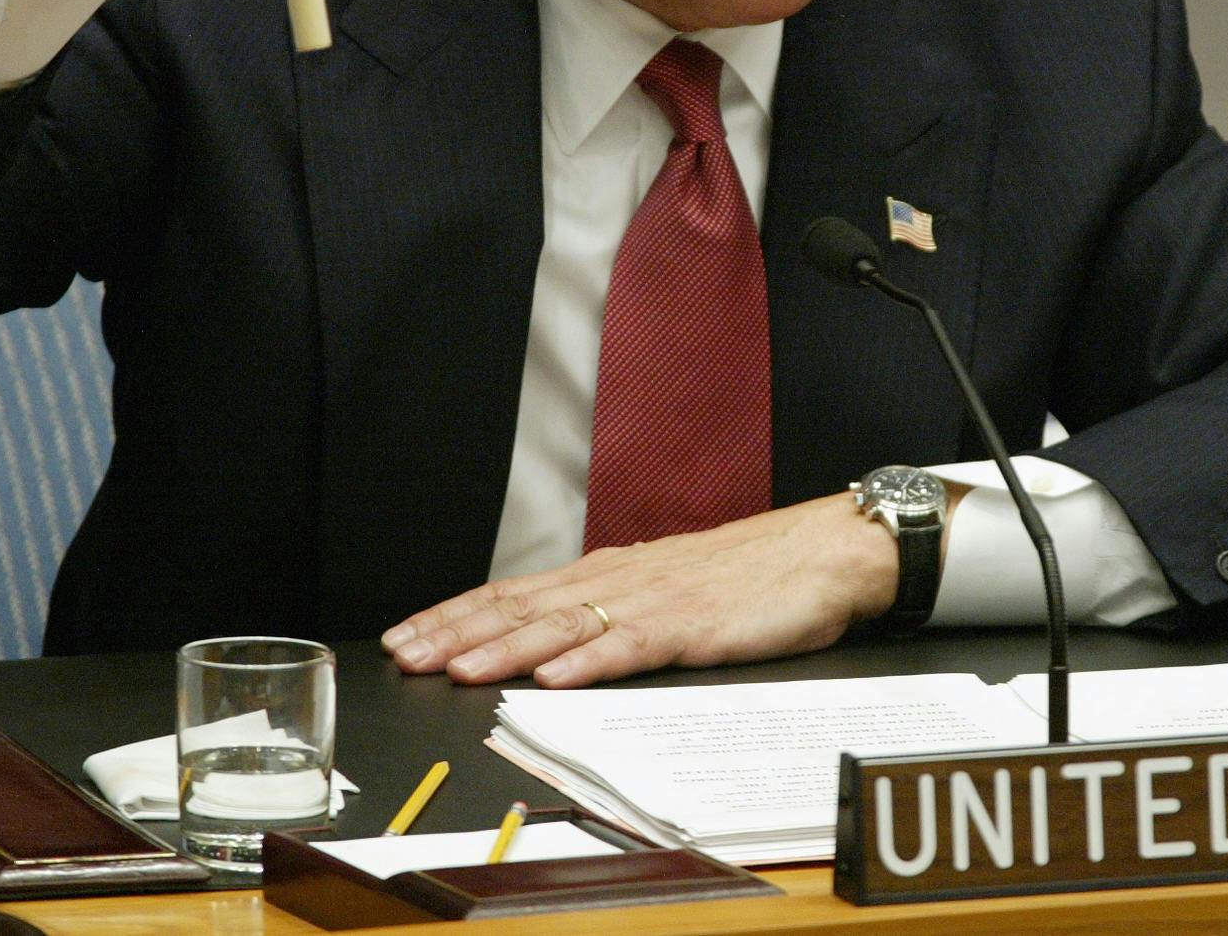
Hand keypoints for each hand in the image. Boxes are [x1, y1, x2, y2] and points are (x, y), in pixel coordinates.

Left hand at [383, 495, 900, 687]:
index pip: (515, 592)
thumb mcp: (669, 590)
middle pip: (523, 606)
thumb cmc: (752, 576)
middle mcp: (620, 579)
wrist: (824, 552)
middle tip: (403, 655)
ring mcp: (654, 599)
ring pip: (563, 624)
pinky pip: (630, 643)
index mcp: (610, 572)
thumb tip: (555, 641)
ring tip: (457, 668)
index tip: (405, 634)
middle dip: (456, 631)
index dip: (456, 613)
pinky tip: (550, 676)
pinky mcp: (693, 623)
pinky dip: (586, 660)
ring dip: (504, 647)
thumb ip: (615, 612)